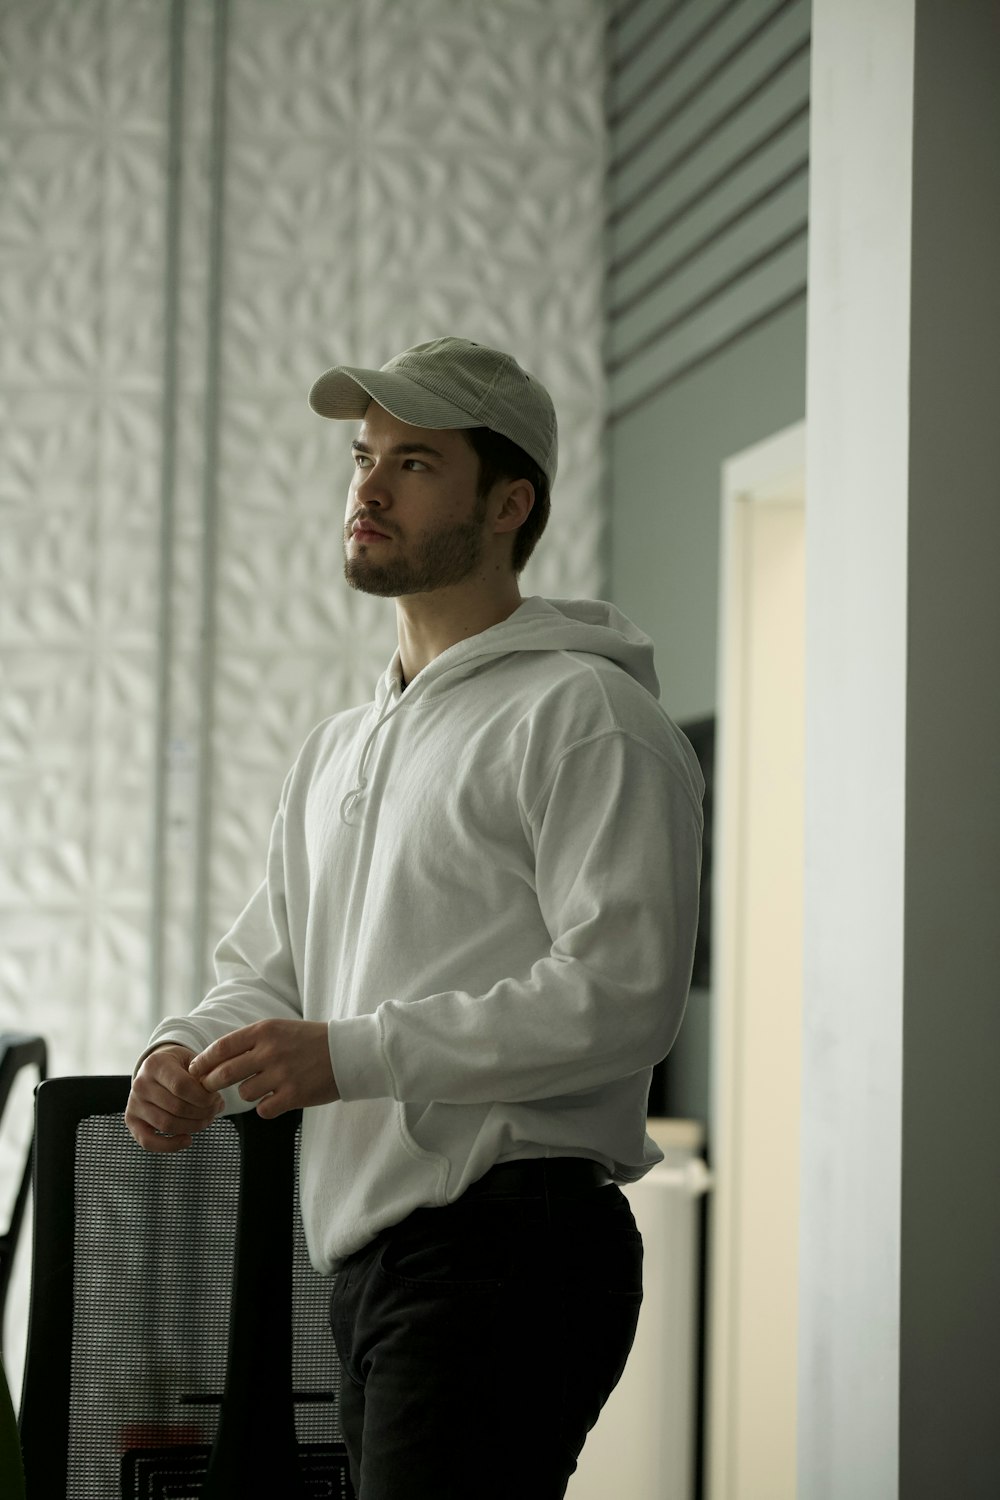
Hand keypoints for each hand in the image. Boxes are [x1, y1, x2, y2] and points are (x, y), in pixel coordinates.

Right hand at [126, 1044, 224, 1152]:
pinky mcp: (131, 1120)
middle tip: (215, 1110)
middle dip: (202, 1113)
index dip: (203, 1097)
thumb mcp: (191, 1060)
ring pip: (166, 1125)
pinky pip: (148, 1142)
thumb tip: (216, 1101)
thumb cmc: (179, 1065)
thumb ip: (204, 1076)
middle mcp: (140, 1083)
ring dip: (192, 1127)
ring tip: (206, 1120)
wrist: (157, 1067)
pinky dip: (170, 1146)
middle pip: (176, 1108)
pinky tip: (187, 1139)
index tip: (216, 1099)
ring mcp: (134, 1103)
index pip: (181, 1086)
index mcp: (155, 1064)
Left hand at [188, 1019, 339, 1119]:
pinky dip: (266, 1107)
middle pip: (224, 1073)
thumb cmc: (310, 1040)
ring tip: (262, 1088)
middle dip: (212, 1083)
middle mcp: (270, 1051)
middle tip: (210, 1089)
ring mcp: (282, 1074)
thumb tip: (215, 1058)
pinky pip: (263, 1110)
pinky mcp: (294, 1095)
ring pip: (244, 1093)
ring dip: (248, 1094)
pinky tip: (276, 1100)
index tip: (195, 1070)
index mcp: (265, 1031)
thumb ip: (250, 1041)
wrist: (348, 1052)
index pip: (221, 1047)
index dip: (203, 1061)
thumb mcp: (279, 1029)